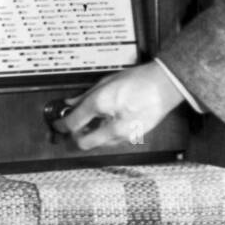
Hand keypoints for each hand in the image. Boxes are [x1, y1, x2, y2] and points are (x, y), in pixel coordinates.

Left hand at [56, 62, 182, 150]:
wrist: (166, 85)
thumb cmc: (141, 80)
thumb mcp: (107, 82)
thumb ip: (85, 95)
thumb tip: (71, 103)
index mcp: (103, 104)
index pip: (74, 122)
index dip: (61, 124)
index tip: (58, 123)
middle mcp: (113, 124)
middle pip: (84, 142)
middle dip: (74, 136)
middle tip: (71, 127)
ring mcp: (125, 134)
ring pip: (97, 144)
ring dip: (90, 136)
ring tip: (92, 122)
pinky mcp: (133, 138)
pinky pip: (111, 142)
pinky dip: (104, 135)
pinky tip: (107, 123)